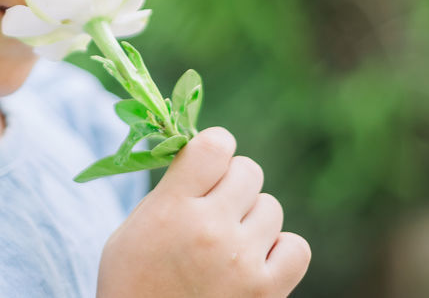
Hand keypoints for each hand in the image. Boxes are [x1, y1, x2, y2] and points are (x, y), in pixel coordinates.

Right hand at [96, 127, 310, 297]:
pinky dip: (279, 249)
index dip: (215, 148)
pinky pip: (295, 247)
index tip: (208, 164)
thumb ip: (171, 190)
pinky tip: (254, 260)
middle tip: (215, 208)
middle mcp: (211, 229)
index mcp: (172, 208)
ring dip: (252, 218)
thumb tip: (207, 156)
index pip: (215, 145)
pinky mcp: (266, 290)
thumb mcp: (133, 227)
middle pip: (248, 171)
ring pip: (270, 206)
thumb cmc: (132, 281)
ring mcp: (242, 261)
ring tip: (229, 242)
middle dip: (233, 184)